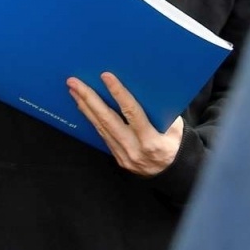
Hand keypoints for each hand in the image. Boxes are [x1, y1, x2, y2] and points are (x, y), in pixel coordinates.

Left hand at [67, 72, 184, 177]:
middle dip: (89, 98)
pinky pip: (102, 135)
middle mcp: (134, 148)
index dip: (118, 93)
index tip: (106, 76)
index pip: (131, 112)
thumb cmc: (174, 144)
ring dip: (85, 107)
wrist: (171, 173)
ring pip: (101, 127)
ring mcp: (123, 154)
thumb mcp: (176, 127)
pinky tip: (83, 107)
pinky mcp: (117, 157)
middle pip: (107, 119)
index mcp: (151, 140)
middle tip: (75, 83)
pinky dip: (92, 119)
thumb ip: (160, 111)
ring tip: (74, 91)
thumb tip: (144, 88)